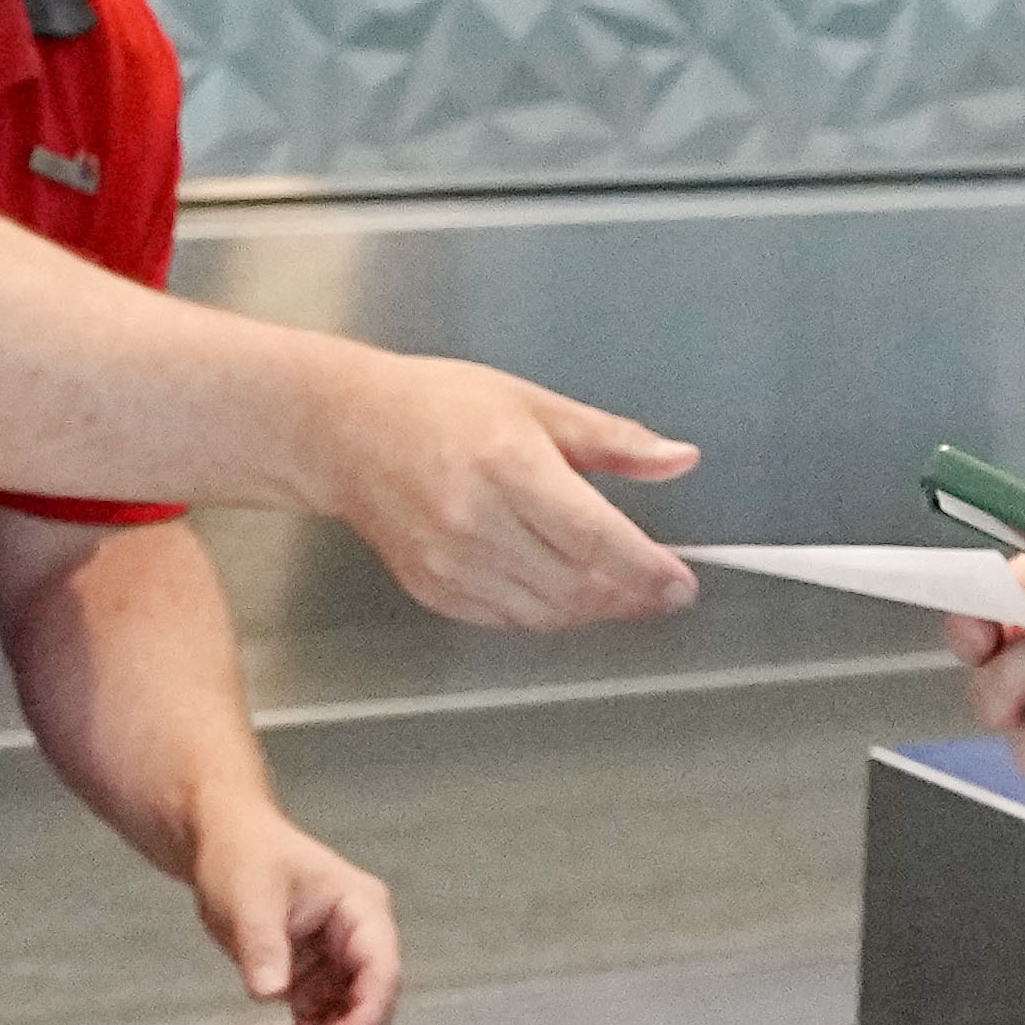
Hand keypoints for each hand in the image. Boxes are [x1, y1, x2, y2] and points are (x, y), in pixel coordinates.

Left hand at [192, 807, 403, 1024]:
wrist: (223, 845)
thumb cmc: (246, 852)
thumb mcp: (250, 896)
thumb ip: (264, 944)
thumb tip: (270, 990)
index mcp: (362, 910)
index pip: (382, 973)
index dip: (366, 1020)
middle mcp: (359, 942)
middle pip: (368, 1012)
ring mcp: (338, 965)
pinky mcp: (314, 982)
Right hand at [303, 351, 703, 628]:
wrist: (344, 431)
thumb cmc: (434, 407)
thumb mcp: (533, 403)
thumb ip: (612, 440)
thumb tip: (677, 458)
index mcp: (508, 465)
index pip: (595, 537)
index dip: (646, 569)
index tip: (680, 583)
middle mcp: (477, 521)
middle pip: (577, 584)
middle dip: (630, 595)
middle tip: (660, 589)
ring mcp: (450, 562)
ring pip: (546, 614)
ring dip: (593, 609)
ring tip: (620, 591)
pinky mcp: (433, 588)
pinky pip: (508, 620)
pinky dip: (547, 615)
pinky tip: (564, 592)